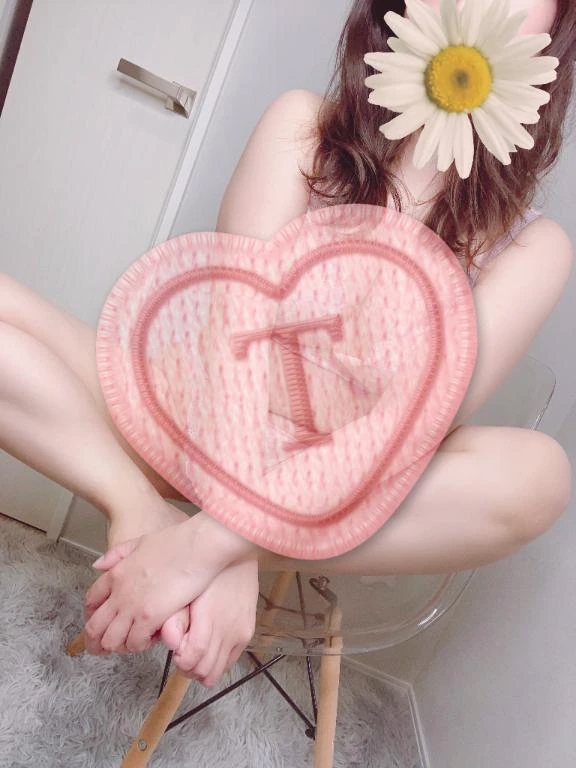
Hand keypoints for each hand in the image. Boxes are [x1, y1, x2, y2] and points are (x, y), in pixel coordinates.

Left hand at [83, 512, 257, 654]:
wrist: (196, 546)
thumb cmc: (176, 542)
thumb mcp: (140, 542)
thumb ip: (117, 554)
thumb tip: (98, 566)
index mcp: (116, 573)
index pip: (91, 601)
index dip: (92, 615)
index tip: (99, 621)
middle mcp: (119, 593)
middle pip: (94, 627)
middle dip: (97, 640)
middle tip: (106, 646)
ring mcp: (132, 606)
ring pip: (111, 640)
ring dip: (119, 645)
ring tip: (131, 643)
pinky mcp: (149, 617)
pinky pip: (134, 642)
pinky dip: (139, 645)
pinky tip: (150, 638)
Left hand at [165, 558, 258, 687]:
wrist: (238, 557)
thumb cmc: (207, 572)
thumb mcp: (186, 592)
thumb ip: (175, 619)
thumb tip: (171, 644)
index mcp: (209, 617)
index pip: (193, 657)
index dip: (181, 662)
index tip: (175, 654)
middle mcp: (227, 629)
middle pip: (205, 670)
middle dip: (188, 669)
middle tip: (180, 655)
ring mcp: (239, 633)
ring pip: (218, 672)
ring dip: (203, 670)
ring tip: (194, 654)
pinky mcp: (247, 633)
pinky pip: (230, 662)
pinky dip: (217, 663)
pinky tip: (209, 649)